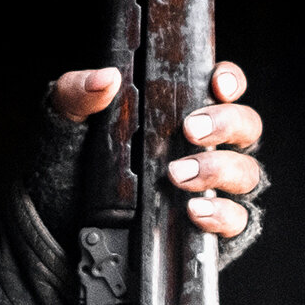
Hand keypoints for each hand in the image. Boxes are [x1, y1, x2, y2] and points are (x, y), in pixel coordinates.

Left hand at [50, 60, 263, 240]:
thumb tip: (106, 78)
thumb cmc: (72, 162)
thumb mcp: (67, 118)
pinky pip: (236, 219)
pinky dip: (221, 214)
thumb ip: (79, 92)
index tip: (218, 84)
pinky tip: (194, 210)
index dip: (231, 81)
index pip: (224, 87)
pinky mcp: (210, 225)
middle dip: (225, 124)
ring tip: (179, 174)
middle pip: (246, 126)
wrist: (58, 220)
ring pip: (246, 171)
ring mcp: (211, 187)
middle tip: (189, 131)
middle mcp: (205, 146)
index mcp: (180, 111)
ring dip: (219, 169)